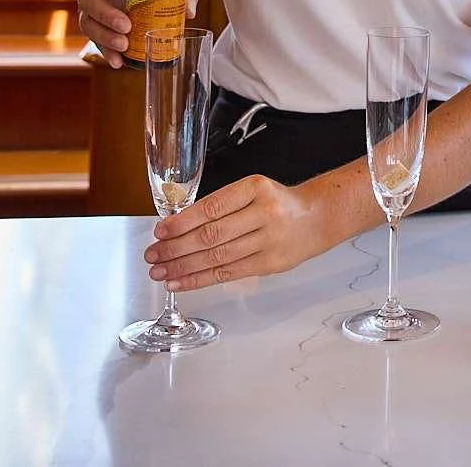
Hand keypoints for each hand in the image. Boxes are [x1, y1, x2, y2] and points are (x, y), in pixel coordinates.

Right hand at [75, 0, 198, 67]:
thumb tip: (190, 10)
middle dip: (106, 13)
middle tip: (126, 25)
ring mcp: (90, 8)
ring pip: (87, 22)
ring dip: (105, 36)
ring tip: (124, 45)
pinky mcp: (93, 27)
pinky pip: (94, 41)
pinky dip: (107, 52)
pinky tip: (119, 61)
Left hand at [145, 176, 327, 291]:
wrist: (317, 218)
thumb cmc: (278, 203)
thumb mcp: (253, 191)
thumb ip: (222, 205)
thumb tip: (176, 227)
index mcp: (255, 188)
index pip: (211, 208)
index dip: (182, 222)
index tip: (160, 231)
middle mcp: (264, 213)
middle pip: (211, 235)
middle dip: (176, 247)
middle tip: (153, 255)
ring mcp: (269, 240)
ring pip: (217, 257)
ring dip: (183, 266)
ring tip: (160, 271)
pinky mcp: (269, 264)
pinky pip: (227, 273)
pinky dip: (200, 279)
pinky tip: (180, 282)